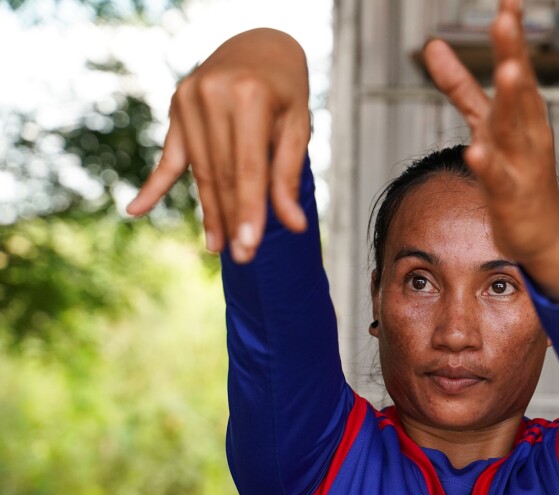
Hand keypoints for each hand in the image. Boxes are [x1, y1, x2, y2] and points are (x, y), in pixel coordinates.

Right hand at [126, 28, 310, 262]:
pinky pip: (168, 156)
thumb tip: (293, 226)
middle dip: (232, 218)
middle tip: (242, 258)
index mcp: (248, 96)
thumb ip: (288, 175)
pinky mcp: (175, 108)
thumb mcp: (297, 126)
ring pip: (200, 171)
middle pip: (221, 173)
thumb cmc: (286, 90)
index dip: (249, 210)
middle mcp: (212, 95)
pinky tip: (136, 210)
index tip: (251, 246)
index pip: (248, 168)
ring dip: (209, 212)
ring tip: (219, 247)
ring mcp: (187, 100)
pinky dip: (155, 186)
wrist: (258, 46)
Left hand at [424, 0, 558, 300]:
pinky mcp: (510, 197)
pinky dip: (489, 166)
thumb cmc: (516, 172)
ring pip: (514, 130)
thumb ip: (459, 85)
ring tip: (507, 70)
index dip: (510, 35)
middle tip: (507, 19)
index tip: (508, 0)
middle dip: (513, 54)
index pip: (515, 66)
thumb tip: (432, 45)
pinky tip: (476, 151)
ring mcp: (521, 164)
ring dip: (511, 100)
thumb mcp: (485, 123)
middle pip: (518, 89)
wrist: (541, 232)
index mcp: (522, 111)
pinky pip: (498, 179)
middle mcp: (526, 132)